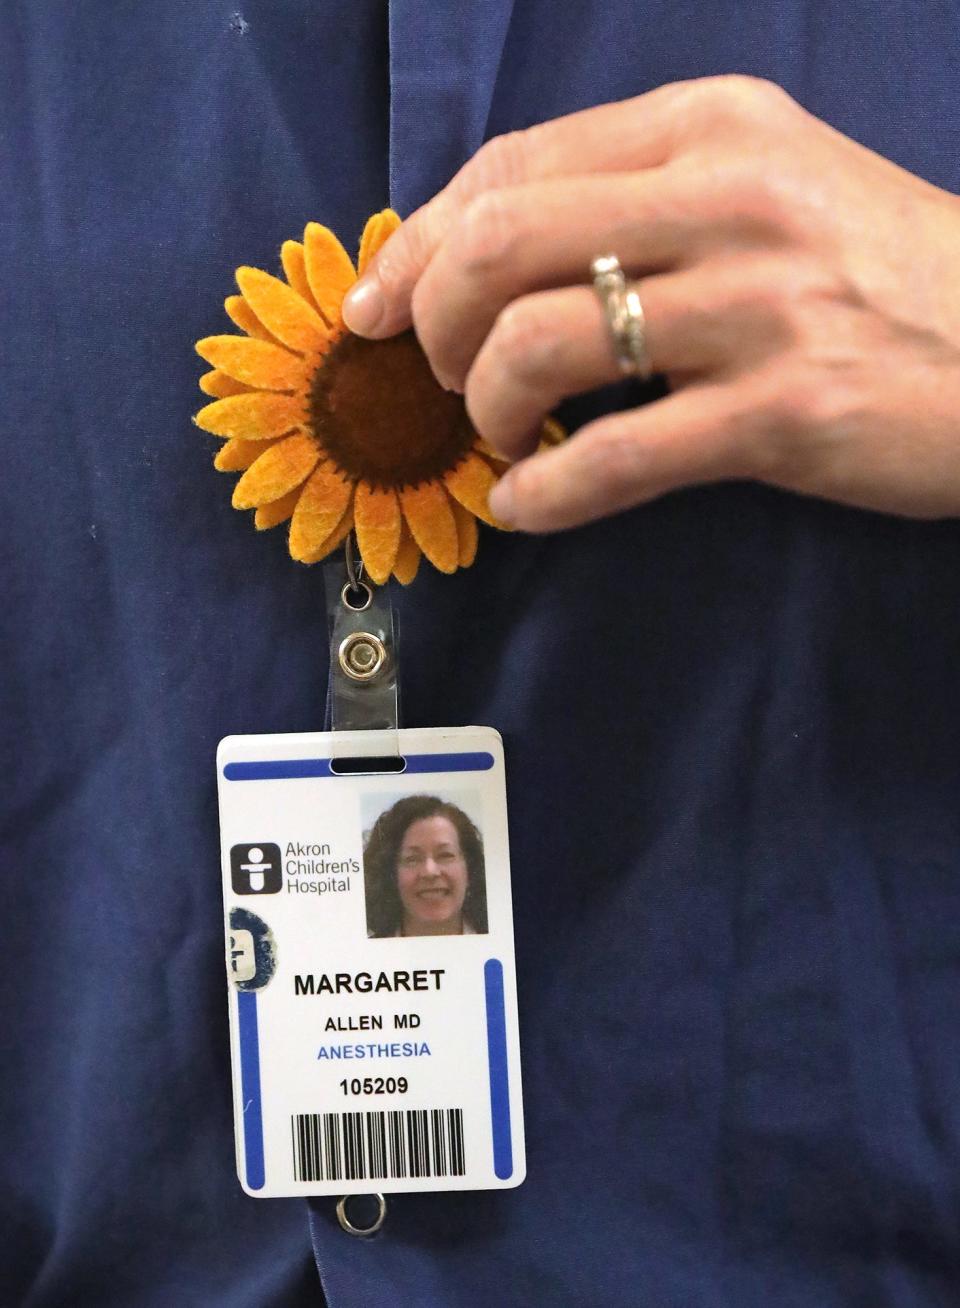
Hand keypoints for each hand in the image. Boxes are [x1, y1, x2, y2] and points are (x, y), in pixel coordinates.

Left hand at [342, 76, 959, 529]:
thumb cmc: (875, 272)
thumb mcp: (765, 186)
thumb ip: (637, 198)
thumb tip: (489, 258)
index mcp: (710, 126)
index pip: (510, 166)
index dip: (415, 242)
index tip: (373, 308)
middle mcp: (728, 196)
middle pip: (499, 244)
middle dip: (431, 323)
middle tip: (440, 377)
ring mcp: (758, 305)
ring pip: (537, 345)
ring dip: (481, 408)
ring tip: (497, 437)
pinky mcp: (782, 412)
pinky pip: (611, 458)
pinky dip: (540, 492)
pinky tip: (524, 506)